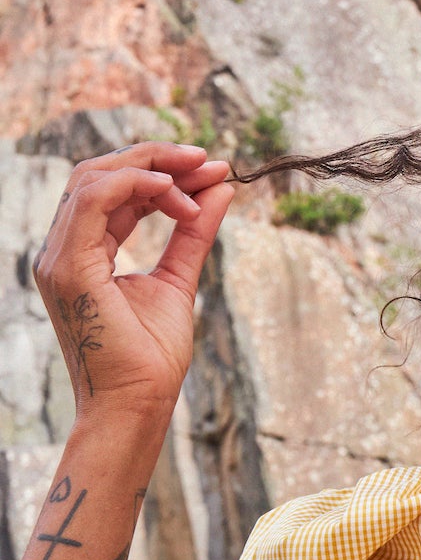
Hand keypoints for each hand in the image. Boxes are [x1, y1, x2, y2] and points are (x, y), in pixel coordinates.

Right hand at [30, 142, 234, 424]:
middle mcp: (63, 250)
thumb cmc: (152, 355)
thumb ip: (194, 231)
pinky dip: (136, 184)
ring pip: (93, 178)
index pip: (114, 190)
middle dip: (157, 157)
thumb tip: (220, 187)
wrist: (138, 402)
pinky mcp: (68, 268)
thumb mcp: (180, 277)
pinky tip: (176, 191)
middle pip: (98, 173)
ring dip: (154, 166)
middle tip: (210, 159)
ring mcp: (60, 258)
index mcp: (83, 252)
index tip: (214, 169)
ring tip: (202, 174)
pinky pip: (93, 201)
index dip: (163, 170)